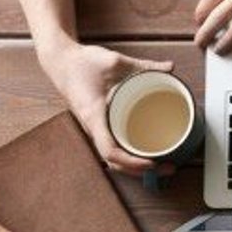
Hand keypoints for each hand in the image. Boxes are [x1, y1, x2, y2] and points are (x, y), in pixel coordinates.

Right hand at [36, 42, 175, 175]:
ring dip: (136, 166)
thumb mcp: (114, 60)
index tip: (153, 163)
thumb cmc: (81, 63)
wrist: (61, 62)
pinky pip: (113, 146)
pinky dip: (130, 154)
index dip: (132, 162)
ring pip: (114, 157)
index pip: (110, 150)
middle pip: (114, 161)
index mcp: (94, 115)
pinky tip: (147, 153)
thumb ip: (144, 66)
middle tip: (169, 167)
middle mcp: (93, 127)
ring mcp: (95, 128)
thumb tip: (170, 68)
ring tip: (163, 165)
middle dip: (140, 171)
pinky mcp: (99, 124)